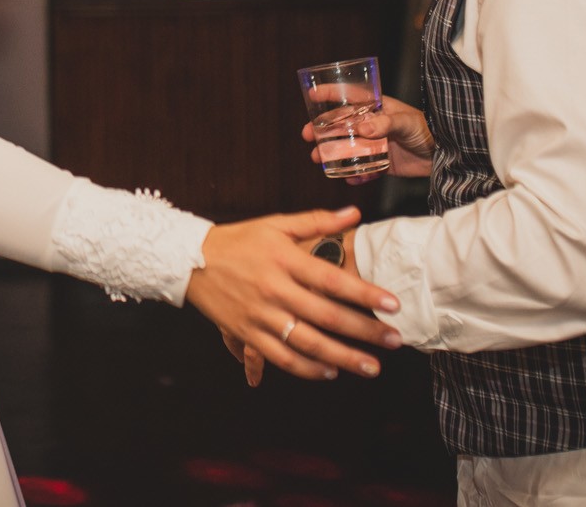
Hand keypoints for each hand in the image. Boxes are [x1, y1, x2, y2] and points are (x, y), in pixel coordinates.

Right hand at [184, 205, 400, 384]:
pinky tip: (329, 372)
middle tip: (395, 340)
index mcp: (284, 259)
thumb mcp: (275, 224)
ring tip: (372, 367)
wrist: (190, 260)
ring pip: (307, 343)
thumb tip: (354, 213)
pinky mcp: (246, 333)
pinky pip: (280, 357)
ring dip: (343, 358)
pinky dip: (306, 368)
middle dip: (365, 330)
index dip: (364, 293)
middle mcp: (274, 289)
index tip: (393, 304)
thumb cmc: (239, 240)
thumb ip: (316, 220)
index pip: (331, 279)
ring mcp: (259, 314)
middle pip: (326, 316)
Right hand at [299, 94, 434, 183]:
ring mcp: (375, 144)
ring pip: (347, 147)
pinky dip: (354, 174)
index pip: (351, 96)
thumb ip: (385, 124)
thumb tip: (361, 129)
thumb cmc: (427, 131)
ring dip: (331, 153)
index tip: (312, 93)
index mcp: (377, 108)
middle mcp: (372, 124)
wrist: (445, 156)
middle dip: (322, 129)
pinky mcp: (382, 163)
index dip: (332, 93)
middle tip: (307, 135)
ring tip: (319, 159)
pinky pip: (363, 168)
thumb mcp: (406, 122)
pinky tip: (349, 178)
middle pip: (341, 124)